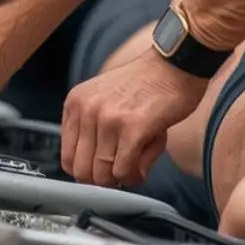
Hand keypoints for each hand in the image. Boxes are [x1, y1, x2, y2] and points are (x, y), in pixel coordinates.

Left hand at [61, 47, 210, 186]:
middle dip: (103, 180)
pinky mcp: (133, 128)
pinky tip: (143, 164)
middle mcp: (87, 110)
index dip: (87, 171)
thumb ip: (96, 136)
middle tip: (122, 171)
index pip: (67, 158)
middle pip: (82, 172)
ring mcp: (108, 119)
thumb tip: (103, 176)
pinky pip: (124, 170)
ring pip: (102, 175)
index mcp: (76, 103)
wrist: (176, 64)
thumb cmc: (147, 86)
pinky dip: (134, 175)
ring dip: (122, 178)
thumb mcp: (108, 104)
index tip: (104, 170)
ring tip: (136, 165)